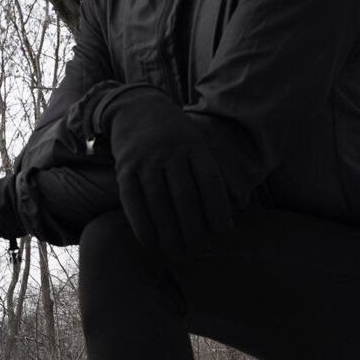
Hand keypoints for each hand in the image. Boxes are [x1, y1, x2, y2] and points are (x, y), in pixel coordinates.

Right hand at [99, 86, 233, 259]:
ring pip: (159, 201)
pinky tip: (150, 242)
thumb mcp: (198, 145)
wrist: (136, 107)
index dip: (217, 208)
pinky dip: (141, 223)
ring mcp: (145, 159)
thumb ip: (212, 173)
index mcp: (195, 147)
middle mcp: (171, 151)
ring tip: (178, 253)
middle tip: (197, 250)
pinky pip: (132, 199)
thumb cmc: (176, 137)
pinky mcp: (124, 167)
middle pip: (184, 196)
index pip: (210, 181)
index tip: (222, 231)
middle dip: (193, 228)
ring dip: (169, 232)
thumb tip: (235, 207)